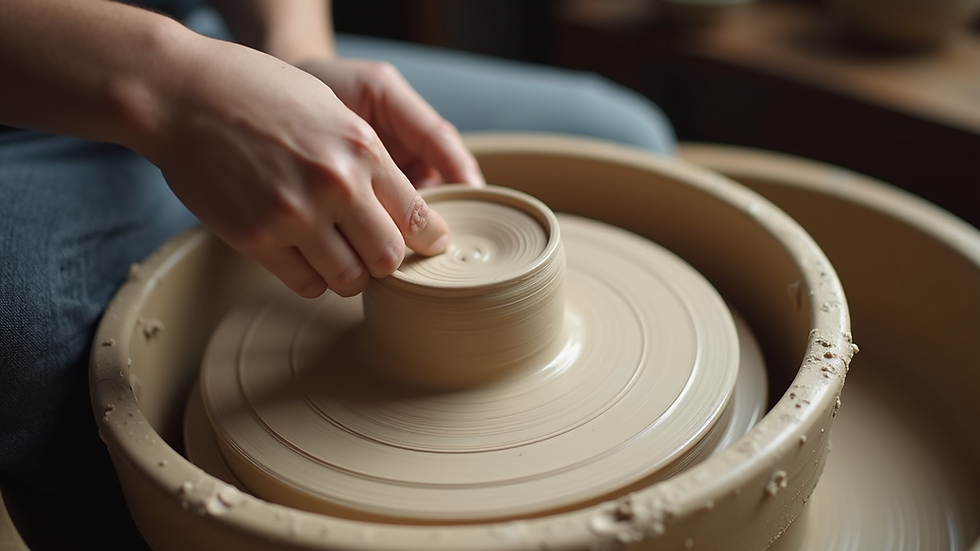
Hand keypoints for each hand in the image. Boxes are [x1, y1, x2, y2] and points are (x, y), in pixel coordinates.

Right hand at [141, 34, 449, 297]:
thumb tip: (407, 207)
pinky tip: (305, 256)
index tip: (429, 245)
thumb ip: (370, 158)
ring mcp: (294, 215)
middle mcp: (334, 184)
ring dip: (350, 274)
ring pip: (350, 280)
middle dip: (386, 260)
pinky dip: (313, 278)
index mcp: (361, 148)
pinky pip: (306, 283)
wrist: (184, 95)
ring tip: (337, 254)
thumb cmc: (260, 95)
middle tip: (373, 251)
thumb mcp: (331, 111)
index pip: (416, 216)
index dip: (428, 239)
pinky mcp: (256, 238)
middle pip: (388, 258)